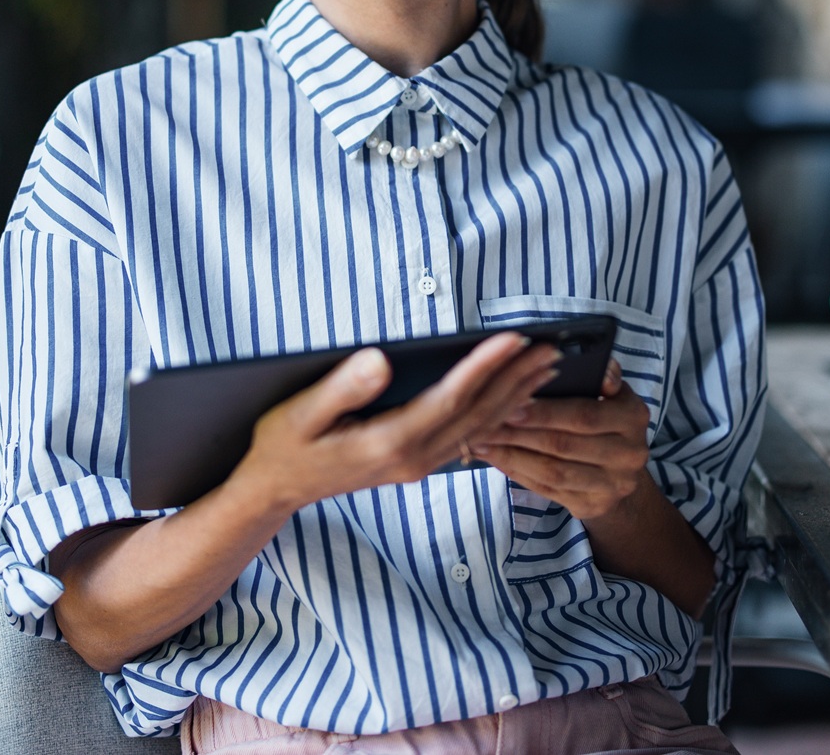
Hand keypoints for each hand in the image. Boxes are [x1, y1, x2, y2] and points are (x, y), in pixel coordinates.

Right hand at [228, 333, 561, 517]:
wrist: (276, 490)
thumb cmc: (284, 445)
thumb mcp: (299, 414)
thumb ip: (341, 388)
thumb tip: (379, 361)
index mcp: (390, 442)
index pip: (451, 398)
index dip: (485, 366)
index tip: (514, 338)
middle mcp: (413, 457)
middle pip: (478, 413)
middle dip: (517, 378)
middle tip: (553, 347)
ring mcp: (419, 465)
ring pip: (481, 427)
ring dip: (516, 396)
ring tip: (546, 368)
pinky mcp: (418, 464)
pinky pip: (470, 438)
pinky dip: (498, 415)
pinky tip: (514, 400)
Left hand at [471, 358, 650, 521]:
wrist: (621, 470)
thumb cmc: (605, 418)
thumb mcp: (612, 392)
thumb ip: (603, 374)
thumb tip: (599, 367)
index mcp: (633, 417)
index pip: (585, 415)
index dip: (546, 412)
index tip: (511, 403)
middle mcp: (629, 454)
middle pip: (565, 445)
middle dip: (521, 433)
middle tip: (487, 422)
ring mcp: (613, 485)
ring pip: (554, 472)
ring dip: (513, 455)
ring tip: (482, 440)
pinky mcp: (594, 506)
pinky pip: (549, 490)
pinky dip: (518, 473)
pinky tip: (496, 459)